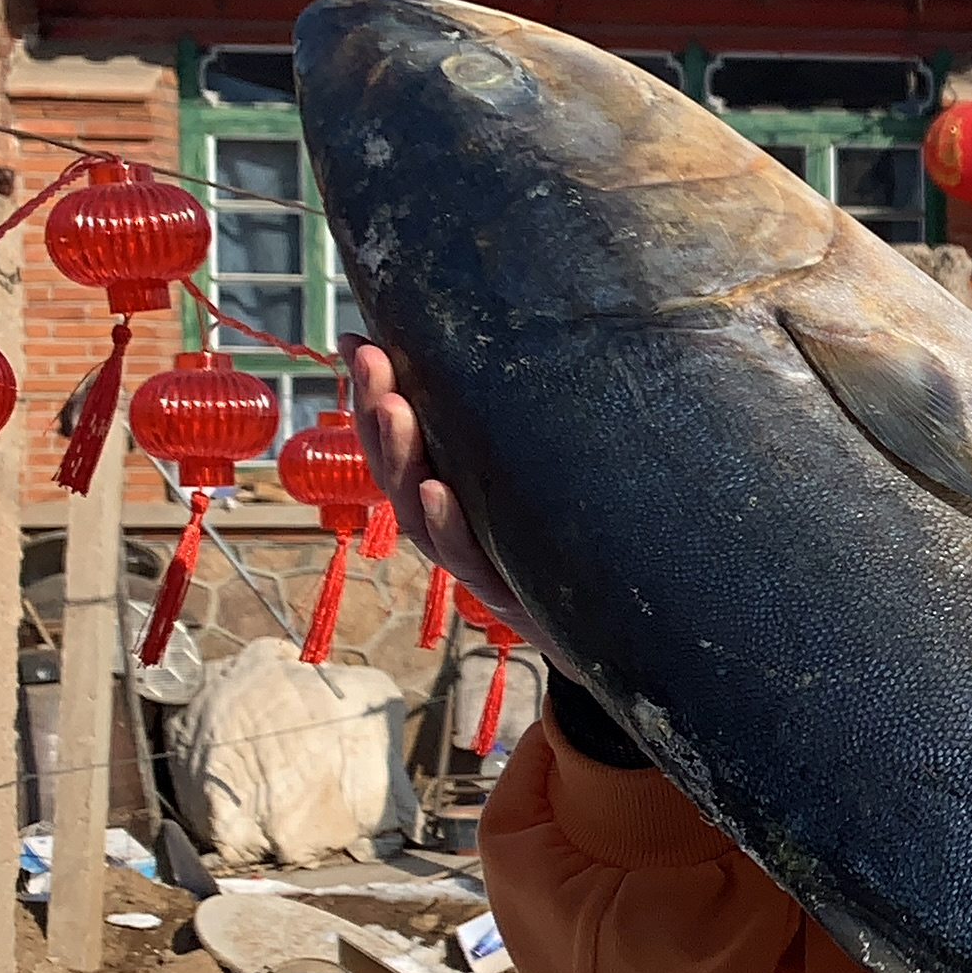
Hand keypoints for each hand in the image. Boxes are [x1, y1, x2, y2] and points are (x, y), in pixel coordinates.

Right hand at [345, 337, 551, 659]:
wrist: (612, 632)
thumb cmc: (570, 551)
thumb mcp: (541, 483)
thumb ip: (519, 432)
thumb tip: (505, 353)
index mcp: (451, 497)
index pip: (399, 441)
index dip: (372, 394)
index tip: (358, 340)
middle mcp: (452, 527)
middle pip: (399, 469)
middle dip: (379, 413)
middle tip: (371, 360)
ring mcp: (476, 560)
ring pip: (422, 511)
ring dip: (404, 458)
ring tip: (395, 409)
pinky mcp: (506, 593)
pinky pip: (471, 560)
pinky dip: (450, 525)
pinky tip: (438, 492)